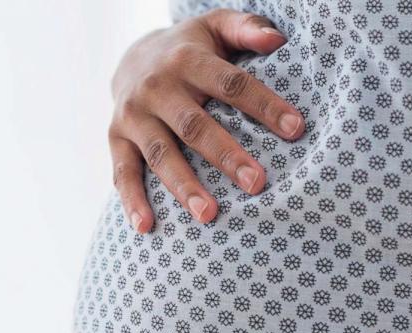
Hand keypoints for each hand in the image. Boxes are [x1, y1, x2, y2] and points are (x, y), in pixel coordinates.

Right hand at [109, 8, 305, 232]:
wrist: (132, 56)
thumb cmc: (191, 49)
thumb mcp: (216, 26)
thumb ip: (247, 27)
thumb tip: (278, 39)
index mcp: (188, 60)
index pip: (232, 84)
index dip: (264, 106)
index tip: (296, 130)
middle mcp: (157, 87)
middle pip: (195, 125)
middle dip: (226, 155)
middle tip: (257, 183)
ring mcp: (134, 115)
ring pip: (161, 154)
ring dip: (184, 186)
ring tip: (210, 215)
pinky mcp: (116, 138)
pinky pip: (122, 173)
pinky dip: (132, 201)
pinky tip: (147, 227)